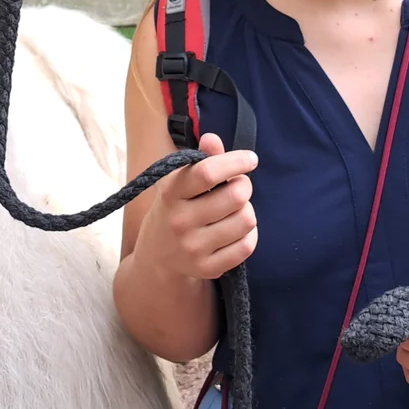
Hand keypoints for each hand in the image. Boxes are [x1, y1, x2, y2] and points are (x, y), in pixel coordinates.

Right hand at [138, 132, 257, 280]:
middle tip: (238, 187)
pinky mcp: (207, 268)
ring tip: (236, 210)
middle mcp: (179, 221)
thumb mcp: (180, 181)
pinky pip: (247, 246)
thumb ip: (200, 159)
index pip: (207, 173)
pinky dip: (249, 234)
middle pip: (236, 196)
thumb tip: (212, 139)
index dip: (235, 162)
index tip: (250, 159)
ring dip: (247, 210)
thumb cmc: (176, 207)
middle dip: (244, 186)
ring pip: (246, 220)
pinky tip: (238, 230)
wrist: (157, 255)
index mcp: (171, 193)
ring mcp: (193, 248)